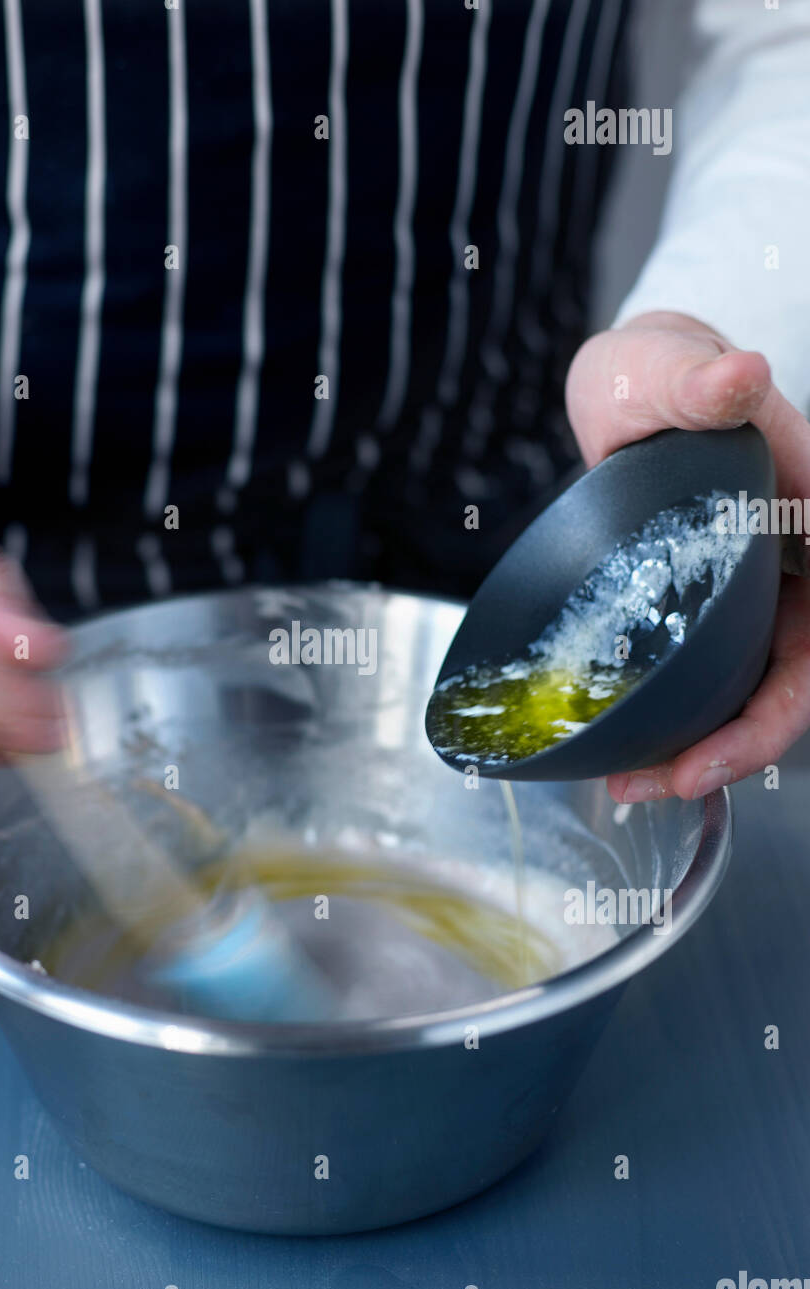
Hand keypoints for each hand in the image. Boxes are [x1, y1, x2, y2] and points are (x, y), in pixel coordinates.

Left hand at [565, 310, 809, 801]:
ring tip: (631, 785)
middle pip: (795, 680)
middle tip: (661, 783)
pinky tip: (628, 753)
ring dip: (704, 749)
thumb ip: (700, 381)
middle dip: (738, 747)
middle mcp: (800, 565)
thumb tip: (737, 374)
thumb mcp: (671, 370)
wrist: (640, 388)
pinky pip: (713, 679)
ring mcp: (761, 593)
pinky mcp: (717, 611)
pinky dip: (679, 722)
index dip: (785, 703)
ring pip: (755, 691)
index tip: (734, 740)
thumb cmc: (662, 374)